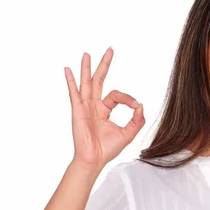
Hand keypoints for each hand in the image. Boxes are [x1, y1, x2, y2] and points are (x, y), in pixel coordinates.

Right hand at [64, 47, 145, 170]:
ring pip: (87, 83)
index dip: (128, 98)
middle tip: (110, 50)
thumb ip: (137, 120)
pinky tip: (68, 70)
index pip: (117, 95)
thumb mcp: (128, 134)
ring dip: (87, 68)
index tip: (136, 106)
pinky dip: (71, 81)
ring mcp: (85, 107)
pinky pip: (74, 93)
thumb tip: (141, 105)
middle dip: (105, 65)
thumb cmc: (107, 149)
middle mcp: (94, 106)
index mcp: (104, 110)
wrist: (94, 159)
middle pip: (99, 80)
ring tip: (87, 54)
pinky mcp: (77, 111)